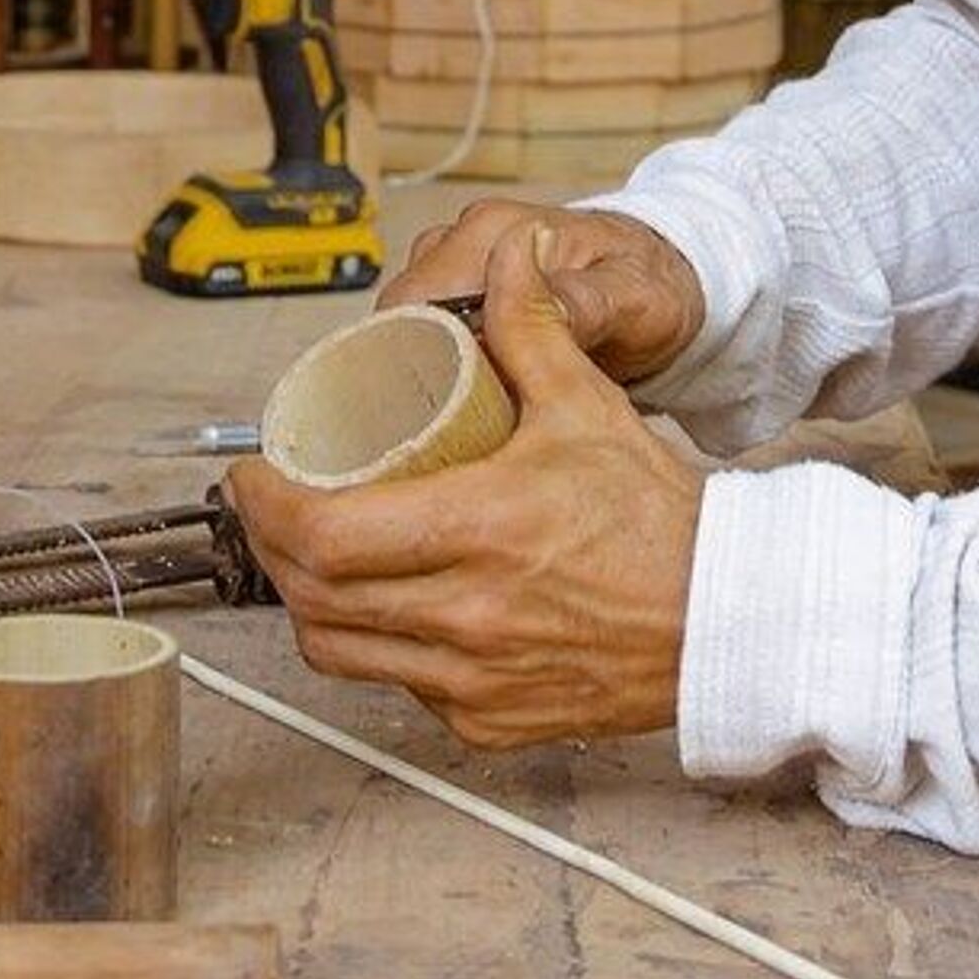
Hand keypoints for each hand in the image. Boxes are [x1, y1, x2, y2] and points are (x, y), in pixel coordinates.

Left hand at [229, 223, 704, 748]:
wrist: (723, 618)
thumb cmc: (658, 523)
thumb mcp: (587, 407)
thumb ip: (533, 327)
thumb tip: (511, 257)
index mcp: (479, 532)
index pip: (324, 535)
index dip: (267, 505)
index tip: (255, 474)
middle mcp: (465, 616)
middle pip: (311, 598)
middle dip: (271, 548)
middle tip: (271, 506)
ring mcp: (472, 680)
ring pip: (340, 653)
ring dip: (309, 604)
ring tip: (310, 556)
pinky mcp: (488, 722)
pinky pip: (396, 686)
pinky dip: (373, 646)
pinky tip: (382, 607)